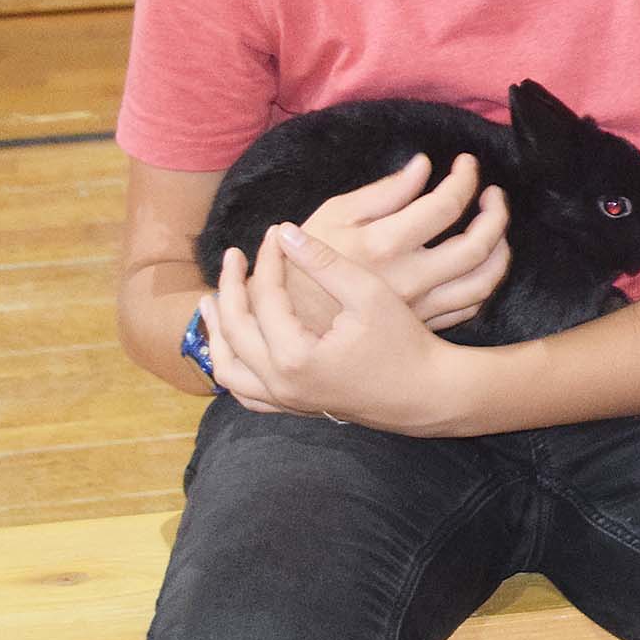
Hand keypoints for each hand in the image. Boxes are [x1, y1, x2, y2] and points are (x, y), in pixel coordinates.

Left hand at [200, 223, 475, 431]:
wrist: (428, 393)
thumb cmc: (405, 342)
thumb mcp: (368, 294)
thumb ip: (323, 262)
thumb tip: (285, 232)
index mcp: (295, 356)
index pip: (265, 298)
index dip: (267, 260)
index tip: (274, 232)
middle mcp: (281, 384)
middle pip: (235, 330)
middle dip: (231, 287)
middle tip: (234, 256)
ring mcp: (286, 400)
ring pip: (230, 370)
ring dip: (218, 333)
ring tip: (210, 301)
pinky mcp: (296, 407)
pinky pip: (247, 393)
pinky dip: (234, 368)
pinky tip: (234, 345)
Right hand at [292, 153, 510, 334]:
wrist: (289, 323)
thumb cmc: (303, 262)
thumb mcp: (333, 214)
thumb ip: (383, 192)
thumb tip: (423, 167)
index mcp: (385, 244)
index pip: (447, 206)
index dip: (465, 179)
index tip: (466, 164)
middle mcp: (410, 279)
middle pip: (478, 245)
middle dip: (496, 213)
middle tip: (493, 194)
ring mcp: (420, 306)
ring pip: (483, 280)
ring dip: (500, 249)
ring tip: (495, 226)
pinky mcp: (422, 325)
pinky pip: (469, 305)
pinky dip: (483, 281)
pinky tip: (479, 263)